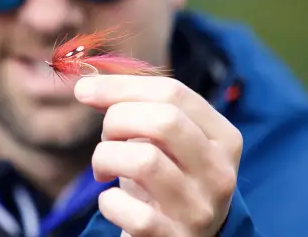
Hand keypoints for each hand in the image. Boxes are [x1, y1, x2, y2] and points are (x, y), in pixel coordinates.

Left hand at [74, 75, 242, 236]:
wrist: (177, 236)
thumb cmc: (164, 175)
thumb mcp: (161, 139)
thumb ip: (135, 106)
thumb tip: (87, 87)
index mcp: (223, 136)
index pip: (174, 92)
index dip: (122, 86)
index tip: (84, 89)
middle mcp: (219, 171)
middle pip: (164, 121)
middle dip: (117, 119)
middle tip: (105, 135)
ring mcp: (201, 209)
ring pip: (145, 161)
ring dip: (106, 156)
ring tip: (102, 165)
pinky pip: (134, 213)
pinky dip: (109, 202)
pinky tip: (110, 200)